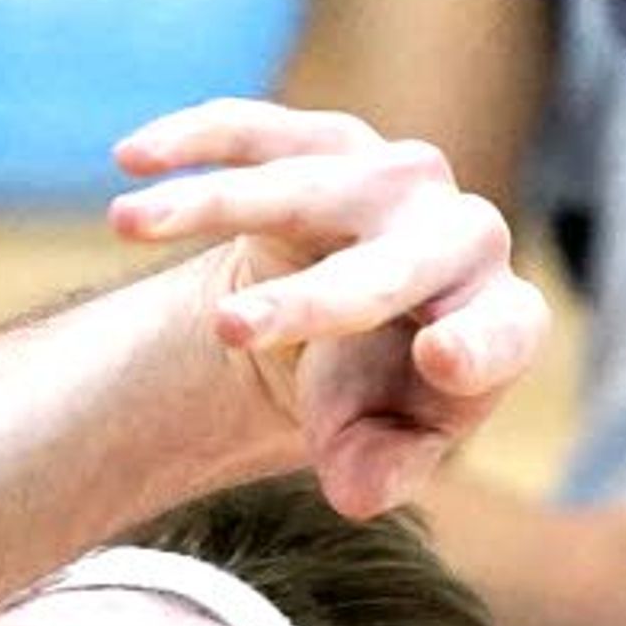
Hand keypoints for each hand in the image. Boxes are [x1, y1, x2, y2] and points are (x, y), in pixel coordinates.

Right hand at [109, 98, 551, 516]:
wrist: (358, 318)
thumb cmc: (371, 396)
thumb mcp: (372, 447)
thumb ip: (376, 473)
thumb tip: (358, 495)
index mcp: (495, 323)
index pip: (500, 333)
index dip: (474, 346)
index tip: (439, 356)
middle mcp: (461, 237)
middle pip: (392, 263)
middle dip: (311, 297)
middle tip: (228, 331)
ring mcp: (396, 181)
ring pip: (311, 182)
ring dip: (214, 201)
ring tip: (126, 225)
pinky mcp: (334, 144)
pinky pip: (268, 130)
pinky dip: (199, 137)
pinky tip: (131, 158)